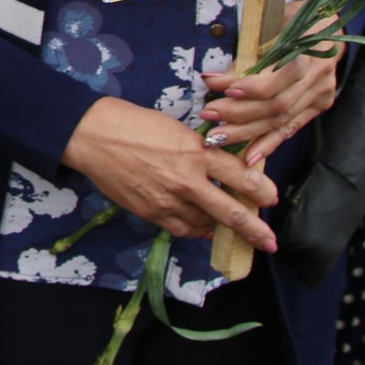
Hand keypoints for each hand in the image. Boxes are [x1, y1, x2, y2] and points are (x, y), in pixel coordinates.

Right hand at [61, 98, 278, 249]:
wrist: (93, 136)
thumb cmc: (134, 123)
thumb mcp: (176, 128)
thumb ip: (200, 149)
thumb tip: (221, 165)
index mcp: (195, 151)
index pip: (241, 176)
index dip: (261, 190)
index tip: (271, 197)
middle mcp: (186, 180)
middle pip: (232, 212)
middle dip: (256, 230)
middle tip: (270, 241)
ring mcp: (168, 200)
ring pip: (207, 224)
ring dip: (223, 228)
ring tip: (235, 232)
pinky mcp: (151, 212)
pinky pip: (183, 228)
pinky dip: (197, 230)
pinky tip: (205, 228)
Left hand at [199, 20, 340, 164]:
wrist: (324, 26)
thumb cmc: (289, 20)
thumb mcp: (268, 26)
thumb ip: (246, 56)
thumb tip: (213, 81)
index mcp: (309, 50)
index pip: (280, 77)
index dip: (251, 87)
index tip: (220, 89)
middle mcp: (319, 76)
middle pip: (278, 105)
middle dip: (239, 114)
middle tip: (208, 116)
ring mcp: (321, 94)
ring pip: (281, 121)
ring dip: (246, 132)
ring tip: (217, 137)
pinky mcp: (318, 106)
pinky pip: (290, 129)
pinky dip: (268, 144)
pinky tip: (249, 158)